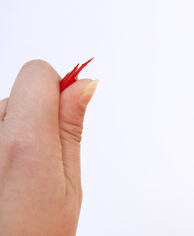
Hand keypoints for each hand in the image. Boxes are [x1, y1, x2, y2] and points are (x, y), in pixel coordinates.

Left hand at [0, 60, 96, 235]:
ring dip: (17, 132)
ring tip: (21, 171)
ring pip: (3, 113)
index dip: (59, 88)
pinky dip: (3, 141)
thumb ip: (71, 127)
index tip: (68, 110)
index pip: (37, 74)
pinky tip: (5, 172)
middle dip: (39, 116)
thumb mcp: (68, 183)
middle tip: (44, 157)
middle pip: (20, 94)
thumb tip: (84, 85)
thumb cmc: (36, 234)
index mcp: (23, 142)